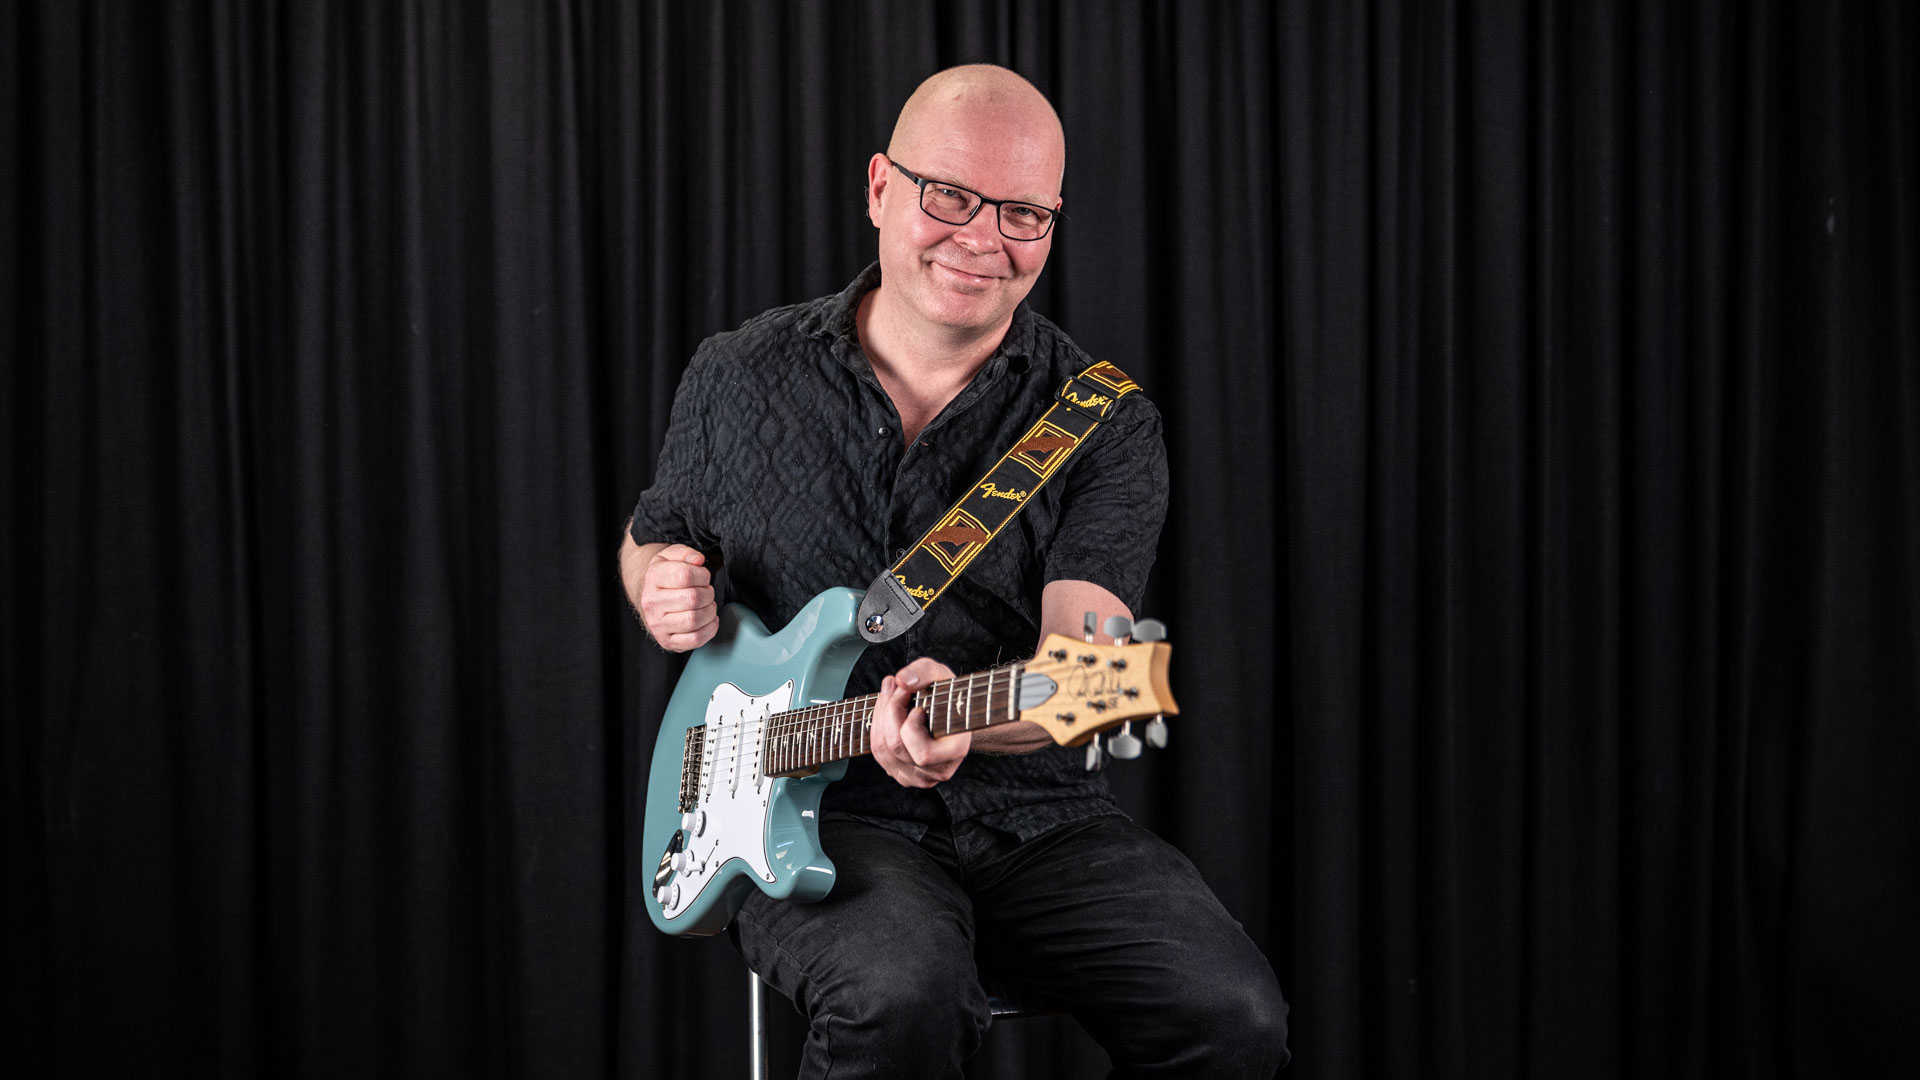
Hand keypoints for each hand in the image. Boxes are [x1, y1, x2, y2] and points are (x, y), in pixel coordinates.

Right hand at [638, 544, 717, 650]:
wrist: (651, 598)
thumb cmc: (666, 577)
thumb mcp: (672, 556)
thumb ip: (686, 553)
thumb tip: (698, 560)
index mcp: (653, 578)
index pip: (685, 575)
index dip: (703, 575)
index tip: (703, 576)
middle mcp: (651, 603)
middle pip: (692, 598)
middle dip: (708, 593)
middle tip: (706, 591)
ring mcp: (658, 624)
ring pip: (694, 620)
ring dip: (709, 611)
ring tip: (707, 605)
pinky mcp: (667, 641)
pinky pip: (695, 639)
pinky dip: (709, 629)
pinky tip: (708, 620)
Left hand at [870, 657, 969, 787]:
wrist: (952, 711)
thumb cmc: (947, 693)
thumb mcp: (940, 674)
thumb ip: (923, 672)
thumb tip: (901, 681)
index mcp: (956, 752)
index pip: (923, 753)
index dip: (910, 723)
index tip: (915, 700)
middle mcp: (939, 771)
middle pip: (896, 747)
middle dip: (889, 711)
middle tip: (894, 685)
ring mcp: (920, 777)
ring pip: (882, 751)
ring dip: (879, 716)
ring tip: (889, 693)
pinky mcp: (904, 775)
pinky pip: (879, 754)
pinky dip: (876, 728)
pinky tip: (885, 710)